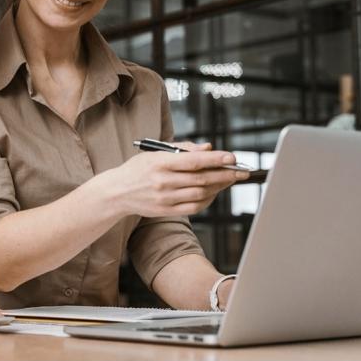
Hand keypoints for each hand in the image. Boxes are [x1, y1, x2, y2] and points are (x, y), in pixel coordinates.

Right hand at [98, 141, 248, 217]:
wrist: (117, 192)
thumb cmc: (138, 168)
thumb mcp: (155, 152)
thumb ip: (182, 149)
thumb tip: (208, 148)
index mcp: (160, 163)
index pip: (193, 161)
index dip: (215, 160)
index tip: (232, 158)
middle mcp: (163, 181)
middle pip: (201, 179)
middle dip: (225, 174)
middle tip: (242, 171)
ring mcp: (165, 198)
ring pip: (200, 193)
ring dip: (219, 187)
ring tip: (230, 180)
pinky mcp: (166, 211)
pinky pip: (193, 207)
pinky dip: (208, 200)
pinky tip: (215, 192)